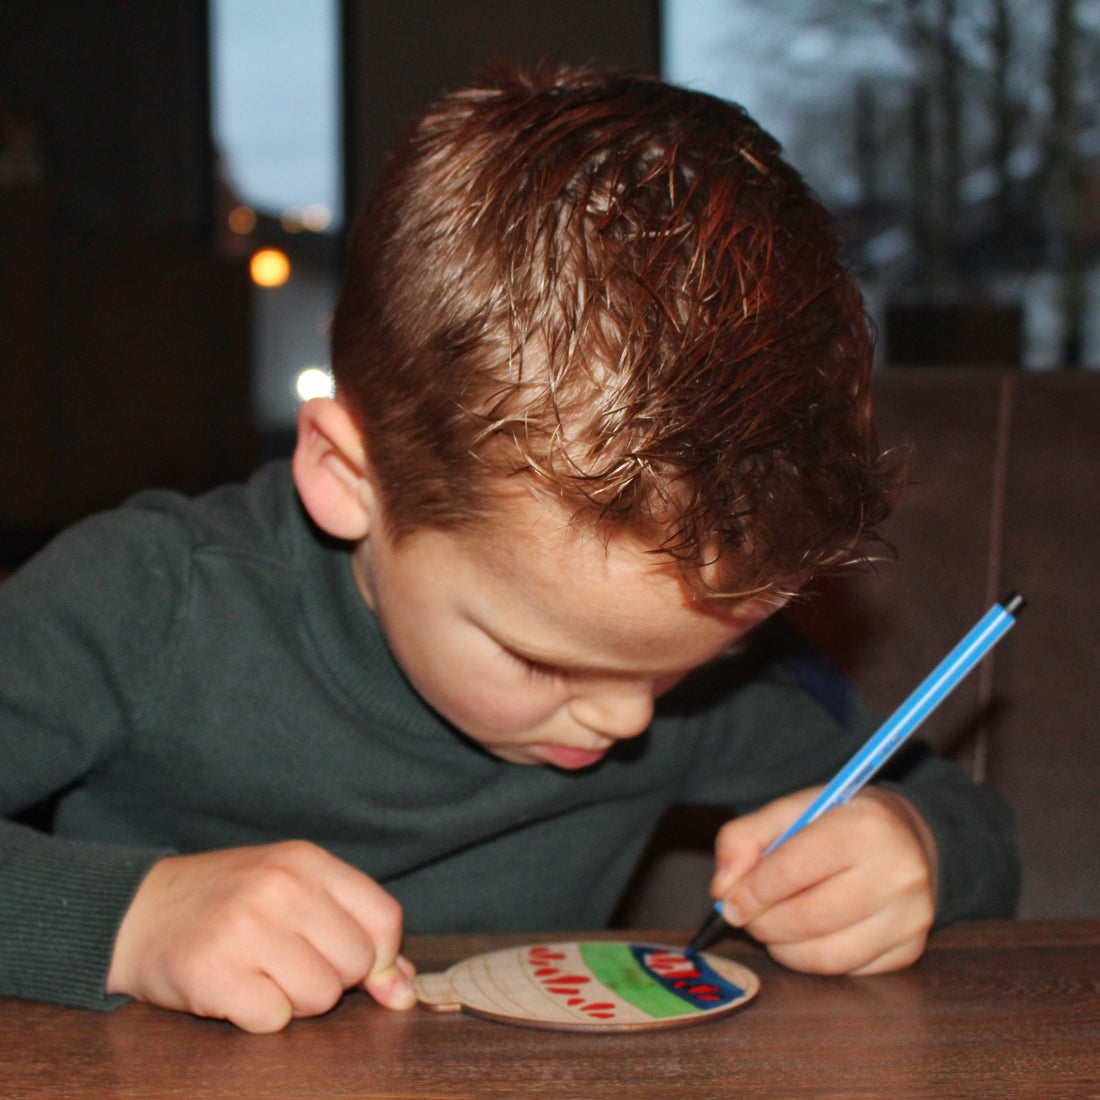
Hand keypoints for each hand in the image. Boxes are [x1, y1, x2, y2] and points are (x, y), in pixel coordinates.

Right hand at [107, 840, 416, 1031]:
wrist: (140, 912)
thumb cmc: (231, 903)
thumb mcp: (294, 891)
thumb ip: (355, 929)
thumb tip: (404, 989)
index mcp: (306, 861)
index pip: (385, 919)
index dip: (382, 956)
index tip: (361, 967)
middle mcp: (280, 887)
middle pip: (357, 963)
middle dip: (332, 977)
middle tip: (290, 962)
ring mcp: (246, 928)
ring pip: (321, 997)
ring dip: (296, 1000)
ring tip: (262, 973)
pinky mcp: (214, 973)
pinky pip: (275, 1020)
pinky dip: (259, 1017)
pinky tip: (237, 989)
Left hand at [711, 787, 935, 974]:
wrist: (906, 837)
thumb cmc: (839, 821)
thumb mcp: (792, 809)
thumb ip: (745, 837)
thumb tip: (723, 888)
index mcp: (865, 826)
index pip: (794, 869)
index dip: (752, 891)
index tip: (729, 901)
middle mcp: (898, 873)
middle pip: (809, 918)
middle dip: (763, 923)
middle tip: (745, 916)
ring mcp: (910, 916)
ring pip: (827, 955)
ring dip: (782, 947)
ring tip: (770, 927)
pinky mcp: (911, 948)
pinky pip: (847, 970)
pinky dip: (811, 959)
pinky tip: (804, 936)